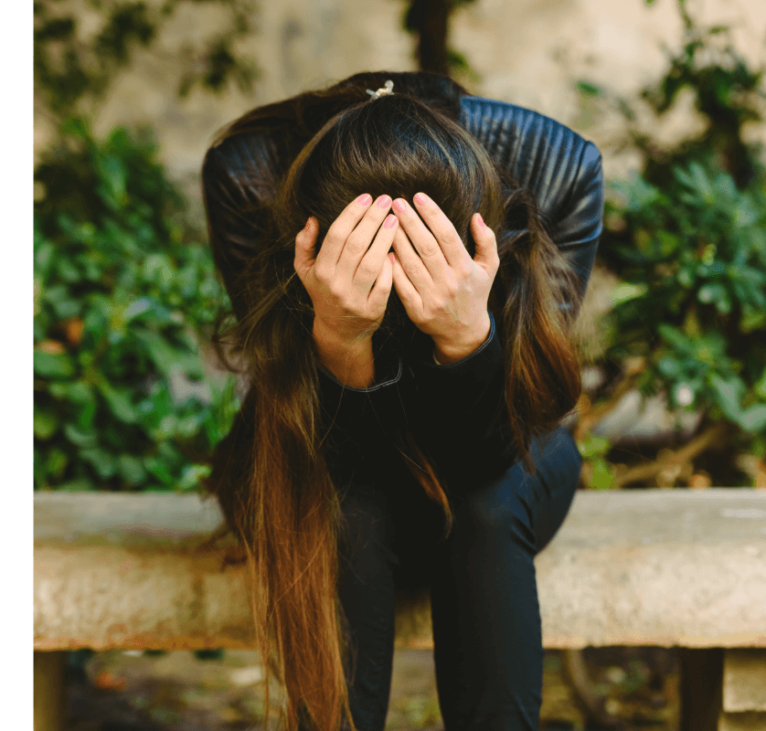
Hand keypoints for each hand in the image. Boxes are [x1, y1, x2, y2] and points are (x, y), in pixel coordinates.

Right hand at [294, 194, 398, 345]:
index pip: (337, 235)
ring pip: (372, 263)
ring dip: (385, 238)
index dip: (352, 213)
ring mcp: (354, 299)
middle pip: (356, 245)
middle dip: (372, 219)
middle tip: (386, 200)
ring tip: (395, 220)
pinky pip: (384, 285)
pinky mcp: (372, 310)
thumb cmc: (323, 293)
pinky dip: (390, 267)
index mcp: (320, 271)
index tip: (367, 197)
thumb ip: (304, 245)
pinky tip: (397, 249)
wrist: (338, 331)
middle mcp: (336, 284)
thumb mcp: (306, 271)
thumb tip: (311, 220)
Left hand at [390, 193, 498, 362]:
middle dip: (410, 222)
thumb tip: (476, 216)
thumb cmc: (475, 293)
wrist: (464, 332)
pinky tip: (385, 251)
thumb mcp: (488, 268)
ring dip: (397, 240)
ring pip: (411, 264)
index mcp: (466, 268)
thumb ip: (486, 241)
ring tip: (385, 221)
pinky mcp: (418, 311)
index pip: (447, 235)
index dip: (432, 214)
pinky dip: (393, 269)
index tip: (418, 196)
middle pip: (426, 247)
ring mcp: (433, 298)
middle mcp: (449, 282)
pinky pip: (402, 286)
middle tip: (396, 202)